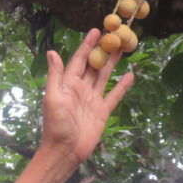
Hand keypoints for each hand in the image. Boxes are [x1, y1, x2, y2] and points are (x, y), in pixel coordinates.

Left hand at [39, 29, 134, 167]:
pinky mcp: (102, 111)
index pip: (79, 60)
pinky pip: (114, 96)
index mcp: (68, 84)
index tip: (97, 31)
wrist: (65, 151)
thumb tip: (52, 51)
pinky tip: (130, 75)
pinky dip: (122, 86)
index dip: (87, 45)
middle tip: (115, 35)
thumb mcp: (53, 97)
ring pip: (104, 76)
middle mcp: (81, 88)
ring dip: (113, 63)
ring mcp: (92, 99)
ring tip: (123, 48)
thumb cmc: (56, 124)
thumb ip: (55, 75)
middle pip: (94, 65)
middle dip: (103, 50)